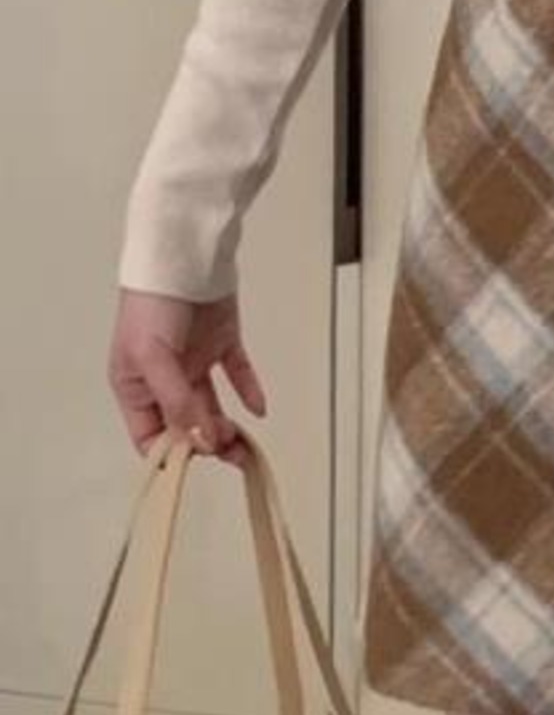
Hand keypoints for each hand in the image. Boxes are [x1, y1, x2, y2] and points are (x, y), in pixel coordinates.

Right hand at [107, 287, 266, 469]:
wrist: (185, 253)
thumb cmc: (153, 301)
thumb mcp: (152, 356)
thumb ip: (177, 401)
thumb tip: (200, 439)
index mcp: (135, 384)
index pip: (149, 435)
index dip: (173, 452)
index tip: (197, 461)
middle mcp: (163, 377)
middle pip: (185, 425)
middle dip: (206, 443)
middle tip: (231, 454)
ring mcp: (193, 360)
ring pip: (212, 406)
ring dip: (228, 428)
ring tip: (247, 447)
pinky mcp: (220, 342)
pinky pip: (237, 374)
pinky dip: (249, 391)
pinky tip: (259, 408)